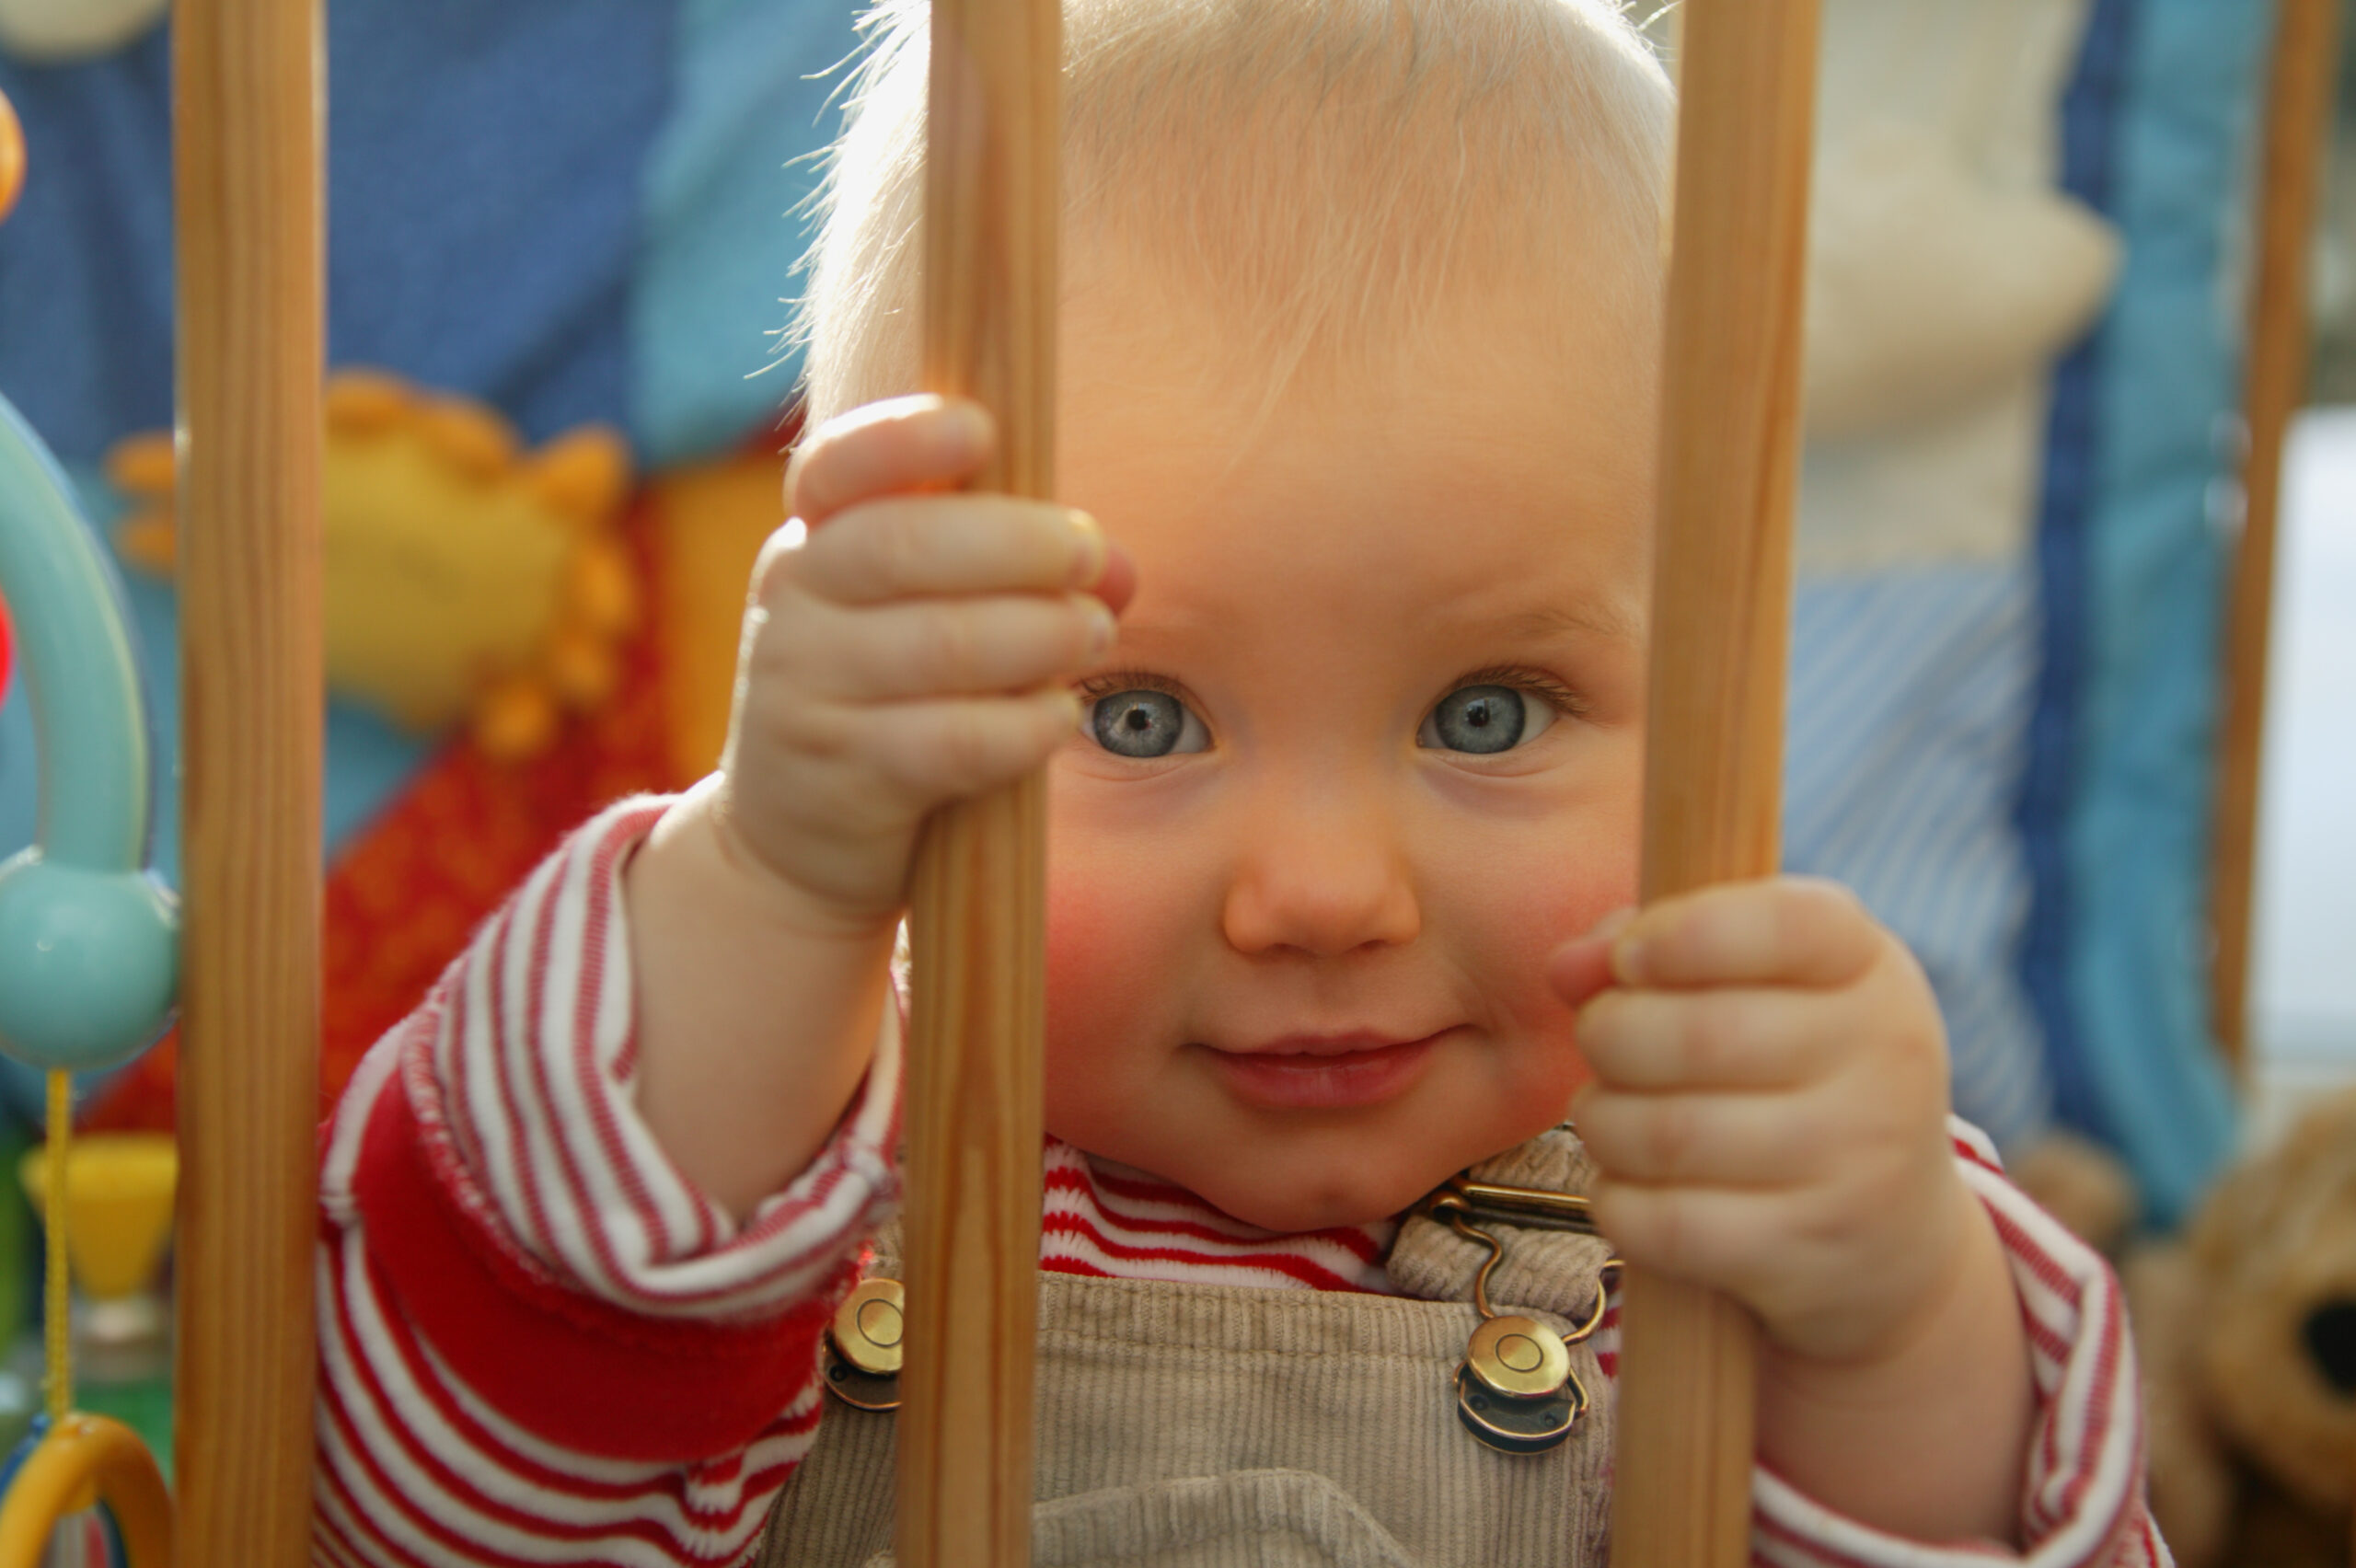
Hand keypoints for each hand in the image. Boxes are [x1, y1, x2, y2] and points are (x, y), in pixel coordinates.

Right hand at [716, 394, 1132, 929]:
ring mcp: (805, 692)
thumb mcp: (933, 618)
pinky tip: (1059, 717)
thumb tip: (1116, 567)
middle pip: (900, 547)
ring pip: (937, 646)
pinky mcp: (840, 777)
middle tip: (1089, 557)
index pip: (837, 466)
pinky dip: (1022, 724)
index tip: (981, 429)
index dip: (902, 439)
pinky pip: (948, 742)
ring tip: (1094, 634)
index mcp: (814, 538)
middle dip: (1017, 543)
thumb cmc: (895, 699)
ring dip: (1039, 634)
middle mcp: (794, 602)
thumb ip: (1023, 576)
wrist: (798, 836)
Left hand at [1551, 878, 1980, 1366]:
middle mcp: (1885, 1060)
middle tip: (1602, 1045)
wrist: (1891, 1239)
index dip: (1679, 933)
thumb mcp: (1755, 986)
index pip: (1782, 924)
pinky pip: (1667, 1225)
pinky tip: (1629, 1188)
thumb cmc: (1792, 1076)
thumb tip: (1568, 967)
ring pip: (1667, 1135)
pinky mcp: (1811, 1254)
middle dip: (1609, 1035)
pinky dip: (1618, 1203)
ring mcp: (1858, 1165)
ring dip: (1603, 1122)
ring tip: (1610, 1115)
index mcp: (1869, 967)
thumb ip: (1651, 948)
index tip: (1629, 960)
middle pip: (1698, 1035)